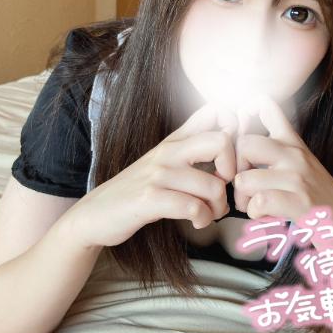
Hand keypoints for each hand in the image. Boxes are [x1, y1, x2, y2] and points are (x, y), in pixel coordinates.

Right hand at [66, 102, 239, 248]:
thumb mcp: (164, 160)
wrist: (95, 214)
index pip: (216, 111)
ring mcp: (158, 174)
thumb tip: (227, 136)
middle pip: (222, 141)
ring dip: (219, 207)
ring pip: (213, 185)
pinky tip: (198, 222)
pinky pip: (193, 207)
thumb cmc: (137, 190)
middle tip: (225, 189)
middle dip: (234, 170)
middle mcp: (168, 151)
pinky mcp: (150, 199)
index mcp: (175, 140)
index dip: (236, 131)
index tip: (232, 160)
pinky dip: (203, 219)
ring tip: (210, 214)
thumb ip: (191, 147)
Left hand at [232, 94, 332, 225]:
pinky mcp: (300, 202)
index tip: (239, 140)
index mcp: (292, 143)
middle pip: (244, 144)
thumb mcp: (299, 163)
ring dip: (243, 200)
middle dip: (236, 170)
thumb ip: (275, 149)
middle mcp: (294, 155)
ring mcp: (298, 177)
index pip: (266, 106)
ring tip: (255, 206)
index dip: (244, 114)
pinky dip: (255, 214)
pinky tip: (265, 216)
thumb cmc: (316, 196)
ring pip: (245, 179)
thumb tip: (240, 143)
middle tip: (245, 187)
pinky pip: (260, 202)